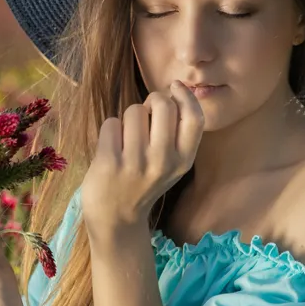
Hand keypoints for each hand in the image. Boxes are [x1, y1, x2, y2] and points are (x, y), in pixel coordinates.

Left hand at [81, 80, 204, 233]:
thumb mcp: (172, 165)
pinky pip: (111, 123)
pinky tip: (111, 148)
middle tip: (144, 114)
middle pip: (163, 105)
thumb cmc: (143, 181)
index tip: (174, 87)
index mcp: (183, 161)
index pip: (194, 117)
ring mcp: (136, 163)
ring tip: (126, 139)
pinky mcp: (110, 163)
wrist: (116, 218)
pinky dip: (110, 130)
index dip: (185, 96)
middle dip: (151, 101)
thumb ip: (177, 133)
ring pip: (134, 111)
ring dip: (127, 119)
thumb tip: (174, 90)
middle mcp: (163, 161)